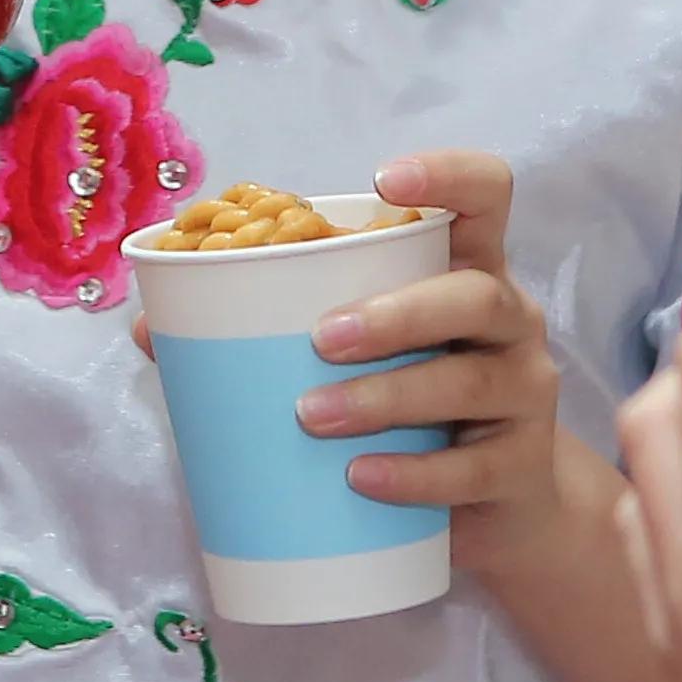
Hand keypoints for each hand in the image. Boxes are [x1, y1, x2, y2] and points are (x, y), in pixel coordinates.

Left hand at [305, 151, 570, 528]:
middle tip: (322, 337)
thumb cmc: (416, 406)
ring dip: (387, 396)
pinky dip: (413, 474)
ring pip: (470, 382)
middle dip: (398, 314)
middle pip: (476, 295)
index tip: (384, 180)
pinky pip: (473, 468)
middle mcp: (510, 320)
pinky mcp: (524, 466)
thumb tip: (155, 327)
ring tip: (315, 415)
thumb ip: (287, 327)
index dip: (450, 175)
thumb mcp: (369, 354)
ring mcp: (526, 393)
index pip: (487, 196)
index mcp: (471, 270)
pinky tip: (360, 477)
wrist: (495, 506)